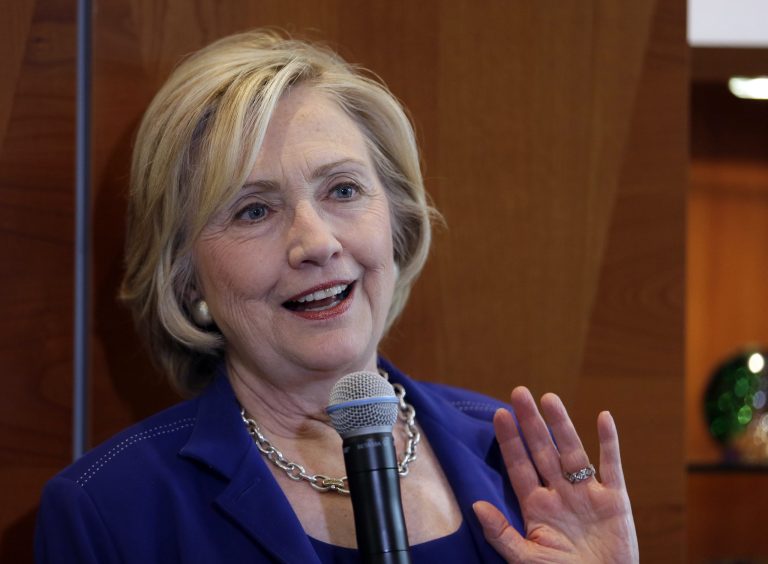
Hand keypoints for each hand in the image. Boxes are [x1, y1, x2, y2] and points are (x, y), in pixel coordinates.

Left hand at [473, 387, 638, 562]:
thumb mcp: (526, 559)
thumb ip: (502, 534)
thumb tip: (476, 506)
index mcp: (536, 506)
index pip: (519, 466)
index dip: (510, 441)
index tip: (500, 415)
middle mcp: (559, 493)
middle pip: (542, 450)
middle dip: (531, 422)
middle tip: (519, 392)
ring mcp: (586, 494)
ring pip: (572, 451)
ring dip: (561, 424)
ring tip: (549, 398)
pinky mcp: (615, 500)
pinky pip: (612, 466)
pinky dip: (609, 442)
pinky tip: (603, 417)